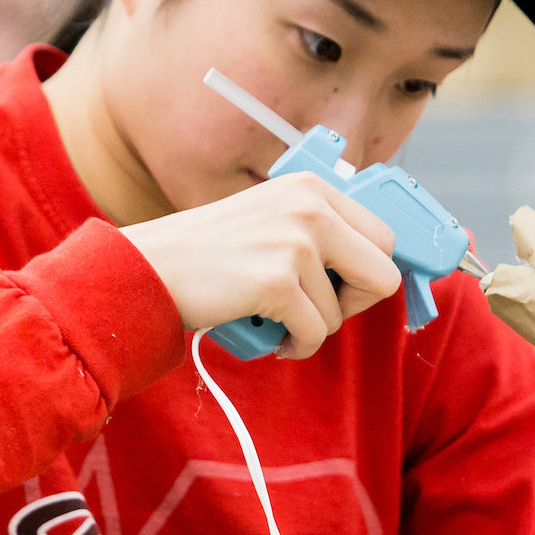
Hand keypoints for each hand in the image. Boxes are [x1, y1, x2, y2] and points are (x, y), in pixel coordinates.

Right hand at [122, 173, 402, 359]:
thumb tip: (376, 265)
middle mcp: (310, 208)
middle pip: (382, 273)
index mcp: (313, 189)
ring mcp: (294, 243)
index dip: (369, 273)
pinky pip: (314, 334)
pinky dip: (294, 346)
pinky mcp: (276, 281)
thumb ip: (320, 231)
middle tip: (319, 311)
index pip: (384, 237)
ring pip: (340, 313)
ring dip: (309, 327)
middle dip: (355, 303)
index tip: (348, 291)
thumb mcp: (272, 219)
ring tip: (272, 317)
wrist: (150, 268)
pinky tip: (270, 336)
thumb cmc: (211, 254)